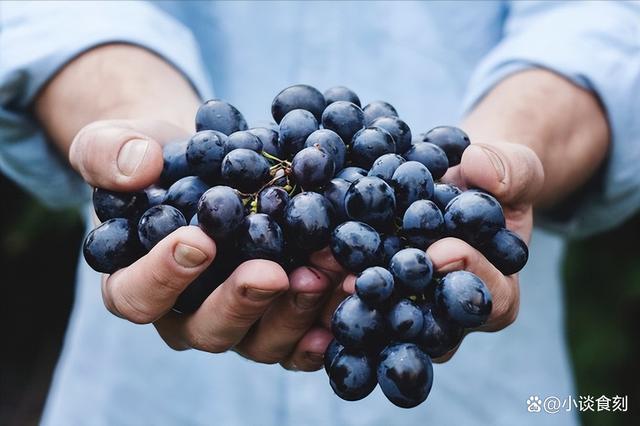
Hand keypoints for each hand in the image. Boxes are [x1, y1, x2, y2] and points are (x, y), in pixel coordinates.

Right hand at [70, 119, 335, 370]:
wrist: (205, 163)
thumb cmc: (154, 160)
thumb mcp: (116, 143)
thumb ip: (110, 153)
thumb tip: (138, 166)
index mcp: (136, 282)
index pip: (137, 295)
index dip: (163, 276)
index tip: (198, 240)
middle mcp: (187, 314)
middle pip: (208, 329)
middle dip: (242, 302)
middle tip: (272, 272)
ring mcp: (238, 321)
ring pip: (262, 340)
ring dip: (296, 311)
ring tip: (326, 272)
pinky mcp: (279, 316)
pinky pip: (303, 337)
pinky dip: (328, 321)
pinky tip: (351, 294)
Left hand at [314, 141, 543, 361]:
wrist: (454, 182)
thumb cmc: (491, 181)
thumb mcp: (513, 168)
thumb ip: (509, 170)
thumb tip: (479, 167)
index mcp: (495, 292)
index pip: (491, 300)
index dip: (469, 277)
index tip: (442, 250)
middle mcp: (449, 315)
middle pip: (429, 327)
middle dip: (398, 302)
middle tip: (365, 280)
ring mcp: (408, 310)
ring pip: (384, 323)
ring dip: (352, 303)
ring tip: (322, 275)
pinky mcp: (373, 297)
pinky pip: (352, 303)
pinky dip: (326, 289)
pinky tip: (300, 271)